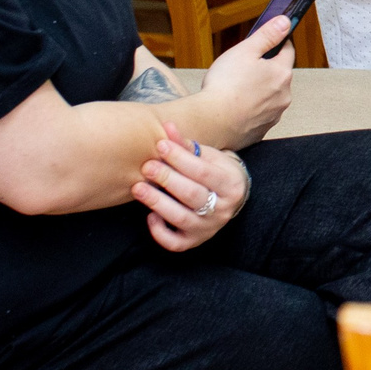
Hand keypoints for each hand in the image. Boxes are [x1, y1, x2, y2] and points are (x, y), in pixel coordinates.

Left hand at [135, 125, 247, 251]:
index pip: (203, 172)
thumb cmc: (216, 172)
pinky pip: (176, 243)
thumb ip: (186, 145)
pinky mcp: (195, 241)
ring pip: (182, 219)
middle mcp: (223, 209)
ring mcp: (209, 228)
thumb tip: (167, 126)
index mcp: (231, 184)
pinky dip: (160, 232)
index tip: (161, 146)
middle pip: (192, 195)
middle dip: (167, 179)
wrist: (232, 196)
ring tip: (138, 188)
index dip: (180, 158)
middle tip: (147, 166)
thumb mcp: (208, 156)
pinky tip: (150, 216)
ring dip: (158, 203)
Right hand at [192, 11, 294, 147]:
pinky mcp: (261, 130)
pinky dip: (251, 109)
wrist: (212, 122)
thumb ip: (267, 35)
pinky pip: (259, 114)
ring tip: (236, 88)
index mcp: (282, 73)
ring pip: (269, 96)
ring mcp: (274, 115)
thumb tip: (285, 22)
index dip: (278, 42)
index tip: (270, 40)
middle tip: (243, 67)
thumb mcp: (245, 51)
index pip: (288, 51)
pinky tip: (235, 106)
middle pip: (278, 75)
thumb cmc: (226, 86)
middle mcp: (283, 96)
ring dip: (258, 90)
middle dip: (265, 69)